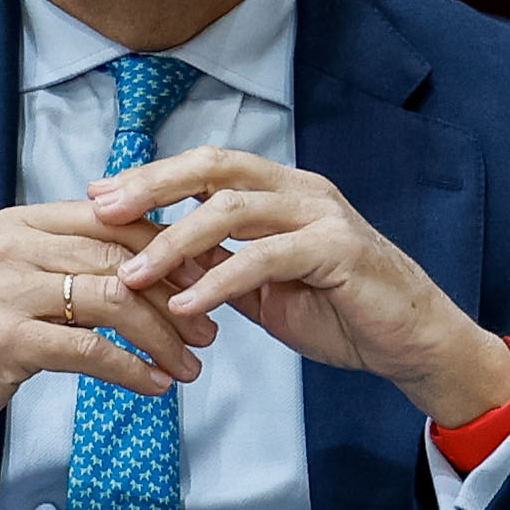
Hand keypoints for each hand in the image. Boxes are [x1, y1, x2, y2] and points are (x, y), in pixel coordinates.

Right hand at [0, 202, 217, 499]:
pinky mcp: (5, 342)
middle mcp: (11, 247)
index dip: (168, 246)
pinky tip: (156, 386)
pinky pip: (89, 350)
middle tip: (211, 327)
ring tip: (192, 362)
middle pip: (119, 257)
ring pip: (113, 300)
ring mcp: (5, 293)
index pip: (111, 220)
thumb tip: (142, 265)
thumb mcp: (10, 282)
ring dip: (163, 334)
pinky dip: (132, 369)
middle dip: (176, 293)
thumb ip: (64, 264)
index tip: (208, 276)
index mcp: (17, 224)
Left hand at [94, 147, 509, 426]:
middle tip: (101, 212)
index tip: (97, 195)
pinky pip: (265, 258)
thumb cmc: (342, 311)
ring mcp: (321, 215)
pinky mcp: (337, 250)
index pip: (205, 166)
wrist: (412, 343)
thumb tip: (159, 261)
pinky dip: (218, 280)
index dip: (150, 176)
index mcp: (281, 189)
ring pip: (234, 208)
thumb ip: (220, 266)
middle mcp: (300, 189)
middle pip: (214, 168)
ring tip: (133, 273)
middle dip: (151, 186)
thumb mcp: (266, 287)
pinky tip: (184, 302)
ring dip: (175, 240)